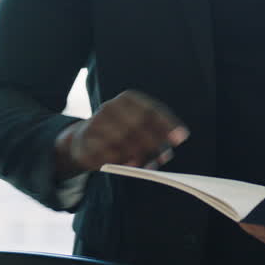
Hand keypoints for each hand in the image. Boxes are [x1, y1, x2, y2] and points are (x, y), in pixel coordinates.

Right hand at [55, 90, 188, 176]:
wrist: (84, 139)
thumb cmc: (119, 132)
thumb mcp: (136, 127)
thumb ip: (154, 136)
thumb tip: (166, 153)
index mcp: (127, 99)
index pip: (151, 110)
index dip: (167, 124)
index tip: (181, 138)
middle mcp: (110, 106)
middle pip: (137, 124)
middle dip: (153, 143)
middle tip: (163, 157)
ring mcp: (96, 122)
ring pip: (122, 139)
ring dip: (138, 155)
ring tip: (147, 164)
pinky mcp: (86, 140)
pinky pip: (107, 152)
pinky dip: (121, 161)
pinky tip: (129, 165)